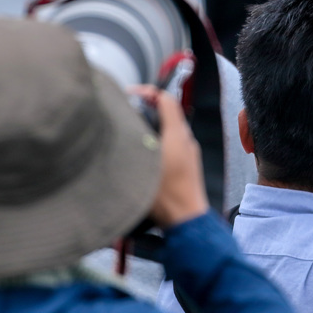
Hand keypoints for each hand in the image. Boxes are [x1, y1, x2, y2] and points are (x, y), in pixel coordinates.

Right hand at [132, 86, 209, 227]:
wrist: (187, 220)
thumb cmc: (165, 195)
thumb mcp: (143, 165)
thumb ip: (133, 143)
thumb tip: (122, 127)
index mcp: (177, 134)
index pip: (166, 100)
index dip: (148, 92)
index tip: (130, 94)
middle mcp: (186, 139)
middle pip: (167, 113)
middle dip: (146, 109)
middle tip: (126, 113)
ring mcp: (190, 152)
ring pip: (169, 129)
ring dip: (151, 126)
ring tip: (131, 133)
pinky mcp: (188, 165)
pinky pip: (173, 144)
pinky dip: (158, 141)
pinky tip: (143, 154)